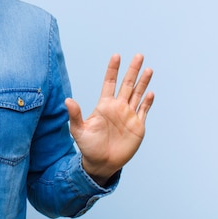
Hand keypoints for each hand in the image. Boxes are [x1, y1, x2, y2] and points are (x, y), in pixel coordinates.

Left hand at [65, 54, 154, 184]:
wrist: (101, 163)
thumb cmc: (88, 146)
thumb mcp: (78, 130)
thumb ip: (75, 115)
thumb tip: (67, 100)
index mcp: (104, 105)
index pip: (109, 82)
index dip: (112, 70)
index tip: (116, 56)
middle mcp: (118, 107)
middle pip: (127, 84)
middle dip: (132, 70)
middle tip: (138, 55)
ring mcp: (128, 116)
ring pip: (137, 94)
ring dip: (143, 82)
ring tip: (148, 69)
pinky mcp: (137, 126)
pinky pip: (143, 111)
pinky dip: (147, 102)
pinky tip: (150, 92)